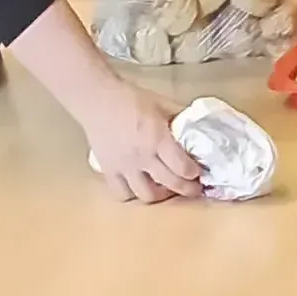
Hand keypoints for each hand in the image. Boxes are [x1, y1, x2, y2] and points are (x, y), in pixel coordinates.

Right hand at [81, 80, 207, 203]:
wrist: (97, 99)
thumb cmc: (132, 100)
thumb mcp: (162, 104)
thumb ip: (179, 118)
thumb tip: (198, 129)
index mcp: (157, 139)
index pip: (182, 167)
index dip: (194, 174)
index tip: (198, 173)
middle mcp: (142, 156)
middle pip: (170, 184)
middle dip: (186, 189)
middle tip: (193, 188)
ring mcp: (124, 166)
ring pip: (146, 195)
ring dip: (161, 196)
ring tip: (165, 188)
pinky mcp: (108, 170)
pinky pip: (121, 193)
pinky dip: (132, 194)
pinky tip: (138, 186)